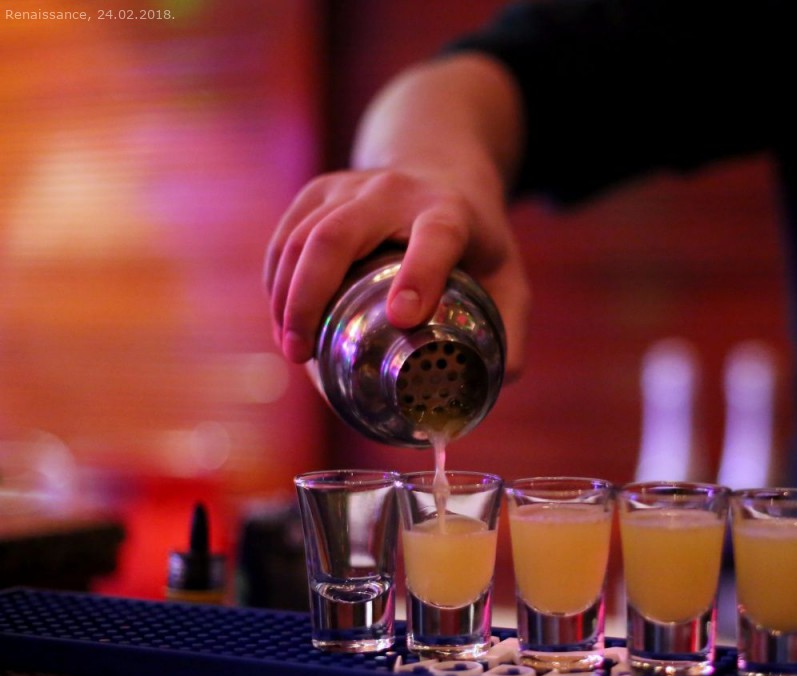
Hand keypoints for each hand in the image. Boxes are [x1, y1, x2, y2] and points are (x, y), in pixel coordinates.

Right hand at [263, 166, 529, 375]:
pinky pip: (286, 235)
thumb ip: (511, 328)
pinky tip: (281, 319)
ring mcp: (352, 186)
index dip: (420, 274)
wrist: (442, 165)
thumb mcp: (509, 276)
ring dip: (286, 296)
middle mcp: (396, 191)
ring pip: (303, 236)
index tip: (403, 318)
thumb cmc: (475, 237)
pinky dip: (276, 280)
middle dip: (311, 297)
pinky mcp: (321, 190)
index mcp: (450, 211)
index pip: (435, 237)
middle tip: (303, 353)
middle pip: (338, 235)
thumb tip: (502, 379)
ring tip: (292, 349)